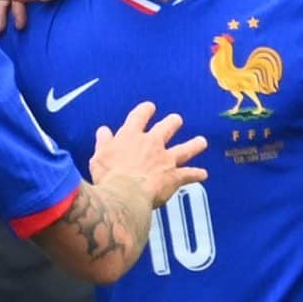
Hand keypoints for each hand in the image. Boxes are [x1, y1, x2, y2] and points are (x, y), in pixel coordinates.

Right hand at [89, 101, 208, 208]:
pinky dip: (196, 174)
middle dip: (173, 123)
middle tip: (177, 120)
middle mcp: (152, 144)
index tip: (150, 107)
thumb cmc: (108, 176)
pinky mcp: (174, 176)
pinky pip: (189, 174)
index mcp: (131, 136)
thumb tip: (103, 131)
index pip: (139, 116)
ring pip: (185, 149)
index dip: (145, 110)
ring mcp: (166, 160)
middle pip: (167, 127)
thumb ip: (104, 142)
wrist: (125, 195)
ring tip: (201, 142)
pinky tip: (203, 174)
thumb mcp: (99, 156)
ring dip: (194, 145)